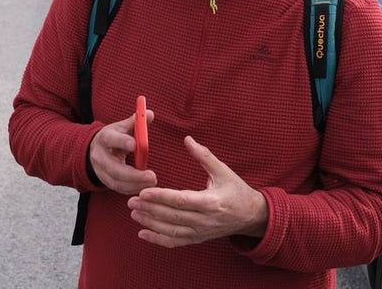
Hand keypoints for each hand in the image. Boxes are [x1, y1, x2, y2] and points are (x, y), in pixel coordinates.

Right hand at [88, 109, 157, 194]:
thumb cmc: (114, 137)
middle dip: (134, 175)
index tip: (136, 145)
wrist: (95, 150)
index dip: (122, 141)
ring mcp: (102, 171)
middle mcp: (100, 156)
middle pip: (114, 168)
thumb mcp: (122, 127)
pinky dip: (132, 189)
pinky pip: (119, 188)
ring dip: (135, 184)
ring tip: (152, 182)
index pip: (111, 139)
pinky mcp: (106, 182)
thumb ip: (136, 122)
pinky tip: (145, 187)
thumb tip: (149, 113)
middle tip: (152, 176)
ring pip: (117, 181)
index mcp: (105, 138)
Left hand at [127, 135, 267, 247]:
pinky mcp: (198, 239)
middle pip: (172, 216)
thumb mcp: (224, 171)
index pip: (181, 200)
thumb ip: (204, 156)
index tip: (143, 192)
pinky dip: (158, 240)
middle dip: (150, 209)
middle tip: (130, 200)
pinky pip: (176, 242)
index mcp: (211, 202)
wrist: (251, 216)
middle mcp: (204, 220)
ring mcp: (200, 232)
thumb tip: (187, 139)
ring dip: (151, 223)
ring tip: (134, 213)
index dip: (161, 197)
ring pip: (171, 230)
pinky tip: (143, 233)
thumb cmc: (237, 191)